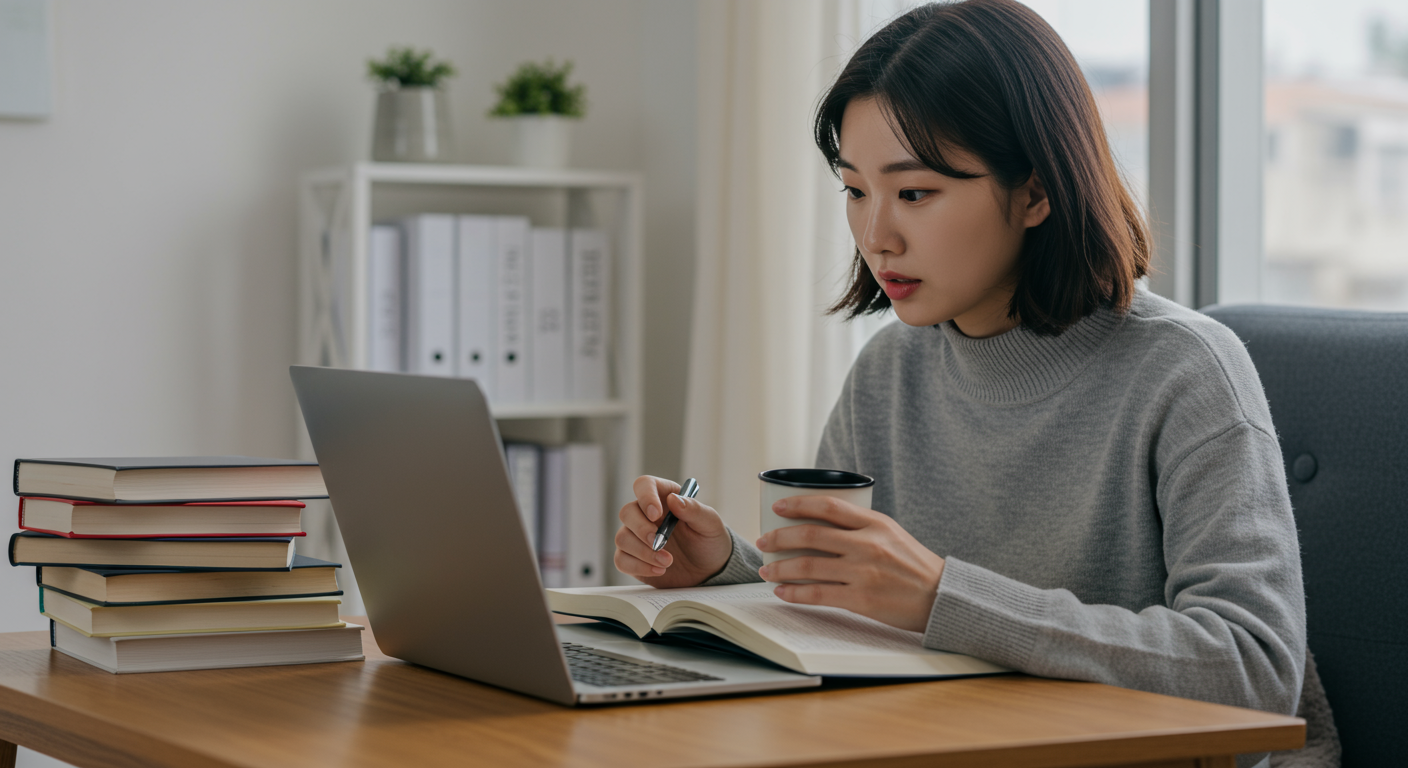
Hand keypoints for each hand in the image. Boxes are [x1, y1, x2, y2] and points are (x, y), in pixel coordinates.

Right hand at [614, 476, 731, 587]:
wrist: (709, 570)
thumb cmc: (709, 541)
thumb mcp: (711, 524)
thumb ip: (694, 510)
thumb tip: (674, 499)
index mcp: (665, 497)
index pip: (644, 485)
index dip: (646, 497)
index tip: (656, 514)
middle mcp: (646, 514)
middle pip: (627, 512)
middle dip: (641, 529)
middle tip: (658, 543)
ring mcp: (637, 536)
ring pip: (622, 538)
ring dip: (643, 552)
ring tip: (667, 562)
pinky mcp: (633, 558)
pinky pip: (622, 560)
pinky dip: (639, 567)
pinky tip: (659, 570)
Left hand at [755, 495, 944, 632]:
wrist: (940, 596)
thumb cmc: (913, 564)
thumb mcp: (890, 532)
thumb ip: (859, 525)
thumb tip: (817, 523)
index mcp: (875, 523)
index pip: (828, 506)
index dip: (798, 504)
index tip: (778, 508)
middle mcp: (867, 544)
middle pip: (810, 535)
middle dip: (779, 537)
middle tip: (764, 541)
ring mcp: (863, 573)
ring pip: (809, 566)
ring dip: (781, 568)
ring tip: (767, 570)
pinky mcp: (861, 599)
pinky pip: (818, 594)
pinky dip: (795, 593)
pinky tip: (783, 592)